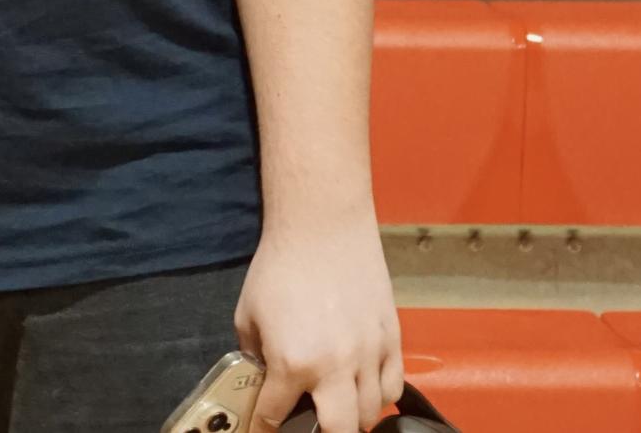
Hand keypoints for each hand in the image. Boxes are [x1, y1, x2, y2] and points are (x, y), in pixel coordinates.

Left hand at [237, 214, 401, 432]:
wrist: (321, 227)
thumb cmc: (279, 267)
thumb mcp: (247, 313)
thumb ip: (254, 353)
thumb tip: (262, 373)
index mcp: (292, 364)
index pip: (276, 415)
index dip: (266, 423)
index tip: (265, 425)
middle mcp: (335, 368)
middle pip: (340, 432)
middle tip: (310, 425)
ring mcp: (369, 355)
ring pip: (371, 414)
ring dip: (353, 418)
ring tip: (339, 409)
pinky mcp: (391, 338)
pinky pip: (393, 386)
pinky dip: (380, 396)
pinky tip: (366, 390)